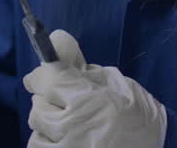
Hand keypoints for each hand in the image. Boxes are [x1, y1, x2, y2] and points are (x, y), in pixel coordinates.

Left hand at [22, 30, 166, 147]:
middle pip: (38, 106)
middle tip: (65, 100)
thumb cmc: (139, 116)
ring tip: (67, 123)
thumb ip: (83, 67)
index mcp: (88, 100)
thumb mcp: (116, 83)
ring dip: (47, 124)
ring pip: (36, 130)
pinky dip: (48, 141)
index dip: (42, 75)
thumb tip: (57, 39)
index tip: (44, 75)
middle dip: (48, 99)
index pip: (46, 80)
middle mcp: (73, 127)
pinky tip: (64, 139)